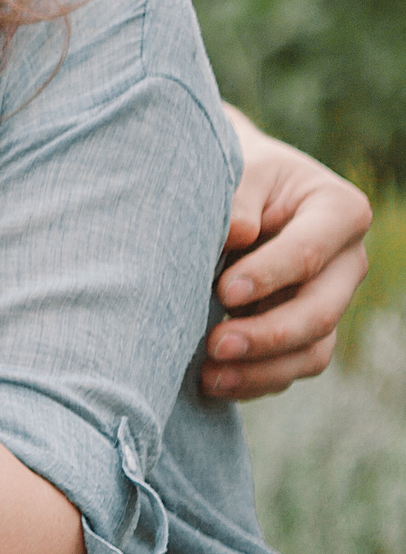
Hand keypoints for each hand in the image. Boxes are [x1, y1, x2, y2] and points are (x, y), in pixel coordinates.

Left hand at [202, 108, 372, 398]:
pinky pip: (293, 366)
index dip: (269, 275)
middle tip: (214, 344)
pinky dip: (256, 380)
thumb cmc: (238, 172)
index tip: (223, 291)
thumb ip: (238, 197)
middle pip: (319, 311)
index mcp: (338, 211)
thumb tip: (239, 233)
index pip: (308, 251)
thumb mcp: (238, 168)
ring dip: (261, 369)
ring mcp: (329, 299)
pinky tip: (215, 384)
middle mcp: (345, 261)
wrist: (236, 188)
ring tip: (209, 377)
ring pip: (312, 350)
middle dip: (267, 334)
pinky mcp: (307, 328)